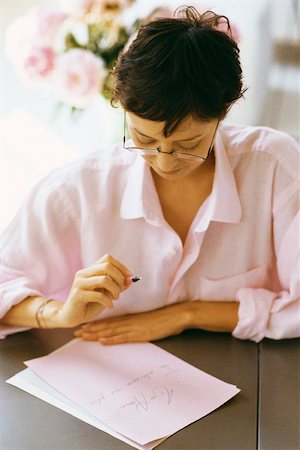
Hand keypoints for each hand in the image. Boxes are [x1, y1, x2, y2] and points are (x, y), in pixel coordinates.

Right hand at [54, 254, 132, 327]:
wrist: (71, 317)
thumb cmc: (91, 304)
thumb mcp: (107, 294)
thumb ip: (118, 286)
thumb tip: (131, 280)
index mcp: (90, 270)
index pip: (107, 258)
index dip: (121, 267)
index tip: (129, 278)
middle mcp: (83, 273)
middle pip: (107, 266)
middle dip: (119, 278)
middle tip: (121, 290)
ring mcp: (79, 283)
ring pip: (104, 279)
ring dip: (115, 290)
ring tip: (115, 298)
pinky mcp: (77, 295)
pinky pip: (98, 295)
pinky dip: (108, 301)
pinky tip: (110, 307)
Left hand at [74, 302, 190, 343]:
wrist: (177, 315)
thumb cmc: (164, 318)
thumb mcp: (147, 320)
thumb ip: (136, 323)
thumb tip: (128, 329)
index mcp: (130, 318)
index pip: (109, 321)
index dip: (95, 324)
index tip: (83, 327)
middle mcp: (129, 322)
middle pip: (106, 326)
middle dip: (90, 329)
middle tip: (76, 332)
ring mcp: (134, 328)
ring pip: (111, 331)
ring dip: (96, 334)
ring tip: (83, 336)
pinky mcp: (141, 334)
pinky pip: (124, 337)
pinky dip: (112, 339)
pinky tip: (103, 341)